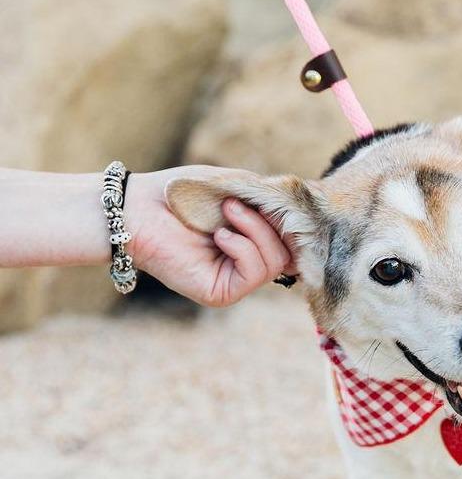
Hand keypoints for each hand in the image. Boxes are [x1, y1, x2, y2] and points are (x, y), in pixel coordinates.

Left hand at [125, 166, 295, 306]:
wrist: (137, 208)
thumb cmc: (182, 192)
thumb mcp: (236, 186)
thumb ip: (272, 199)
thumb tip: (307, 213)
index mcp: (253, 241)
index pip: (295, 244)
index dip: (298, 227)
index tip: (288, 207)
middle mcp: (246, 264)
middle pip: (290, 253)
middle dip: (271, 224)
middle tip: (236, 204)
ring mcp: (235, 280)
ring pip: (276, 262)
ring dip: (255, 231)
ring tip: (226, 212)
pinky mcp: (222, 292)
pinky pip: (254, 273)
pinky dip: (243, 248)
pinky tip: (219, 236)